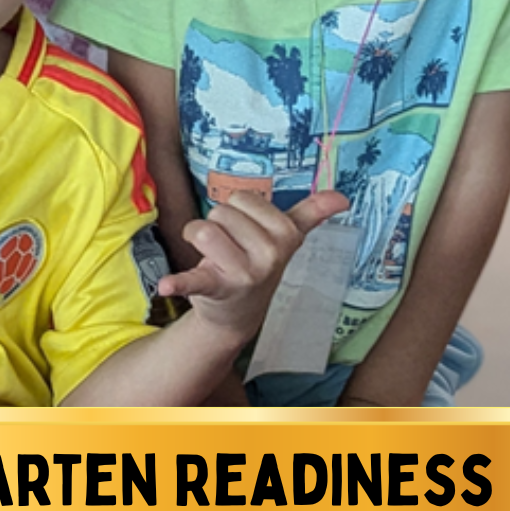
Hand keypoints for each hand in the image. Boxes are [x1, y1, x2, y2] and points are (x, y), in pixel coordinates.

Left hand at [157, 190, 347, 341]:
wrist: (238, 313)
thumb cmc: (257, 263)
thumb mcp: (286, 239)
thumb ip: (311, 214)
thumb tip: (342, 197)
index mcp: (286, 235)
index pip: (242, 198)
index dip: (237, 212)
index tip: (247, 233)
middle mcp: (270, 255)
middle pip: (220, 211)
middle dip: (218, 226)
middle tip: (229, 250)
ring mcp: (243, 274)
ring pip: (202, 229)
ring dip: (198, 239)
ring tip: (214, 259)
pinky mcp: (215, 290)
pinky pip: (195, 280)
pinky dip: (179, 283)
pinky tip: (167, 287)